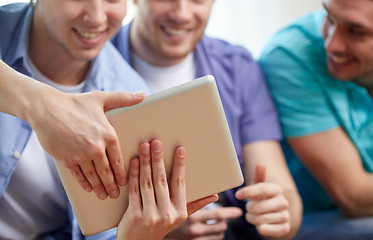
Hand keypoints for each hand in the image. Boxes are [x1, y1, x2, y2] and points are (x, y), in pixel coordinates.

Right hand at [28, 88, 144, 199]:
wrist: (47, 108)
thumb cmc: (76, 102)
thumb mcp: (101, 98)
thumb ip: (123, 98)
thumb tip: (143, 95)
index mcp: (108, 134)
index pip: (118, 159)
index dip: (122, 173)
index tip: (124, 181)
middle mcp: (96, 147)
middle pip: (107, 171)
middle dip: (112, 185)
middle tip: (115, 194)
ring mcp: (80, 155)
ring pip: (93, 176)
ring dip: (100, 187)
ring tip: (104, 195)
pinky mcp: (66, 159)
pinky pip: (78, 175)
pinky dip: (84, 183)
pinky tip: (89, 188)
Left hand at [117, 139, 217, 239]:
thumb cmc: (158, 227)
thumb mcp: (179, 218)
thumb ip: (195, 205)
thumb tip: (215, 196)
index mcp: (180, 211)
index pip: (180, 183)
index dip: (180, 165)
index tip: (180, 149)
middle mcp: (167, 214)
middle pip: (161, 180)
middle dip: (159, 159)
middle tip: (157, 142)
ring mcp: (150, 215)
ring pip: (147, 183)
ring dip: (145, 162)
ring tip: (144, 147)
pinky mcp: (134, 216)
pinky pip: (134, 190)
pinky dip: (133, 174)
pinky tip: (134, 162)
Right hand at [165, 206, 241, 239]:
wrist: (161, 230)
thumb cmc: (173, 212)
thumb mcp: (183, 205)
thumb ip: (198, 200)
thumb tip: (216, 195)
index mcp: (192, 217)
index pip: (218, 215)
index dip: (230, 212)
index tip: (239, 211)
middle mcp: (194, 231)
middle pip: (221, 226)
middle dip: (224, 221)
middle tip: (223, 218)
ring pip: (219, 235)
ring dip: (220, 229)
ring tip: (213, 224)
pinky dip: (214, 236)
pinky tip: (209, 232)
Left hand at [235, 164, 289, 237]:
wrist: (272, 217)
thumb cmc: (262, 199)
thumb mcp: (258, 187)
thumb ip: (259, 176)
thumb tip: (261, 164)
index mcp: (277, 189)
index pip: (262, 188)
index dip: (248, 192)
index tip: (237, 195)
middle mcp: (284, 202)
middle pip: (258, 207)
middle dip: (249, 209)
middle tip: (249, 208)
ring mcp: (285, 216)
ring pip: (260, 219)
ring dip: (252, 219)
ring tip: (253, 216)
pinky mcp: (284, 229)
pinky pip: (265, 230)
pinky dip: (259, 228)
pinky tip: (261, 224)